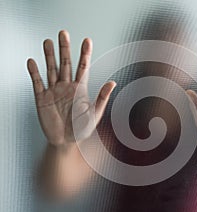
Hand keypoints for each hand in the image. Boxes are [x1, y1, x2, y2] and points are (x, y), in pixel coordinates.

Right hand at [27, 30, 115, 146]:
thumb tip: (113, 82)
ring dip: (49, 56)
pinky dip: (34, 72)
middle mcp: (67, 87)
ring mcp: (54, 91)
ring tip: (48, 42)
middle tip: (63, 33)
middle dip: (64, 48)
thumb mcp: (95, 114)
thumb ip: (102, 97)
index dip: (85, 54)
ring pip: (51, 69)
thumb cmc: (82, 129)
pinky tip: (32, 62)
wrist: (65, 142)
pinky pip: (37, 83)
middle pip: (65, 64)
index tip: (87, 40)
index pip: (83, 68)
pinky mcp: (42, 98)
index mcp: (80, 89)